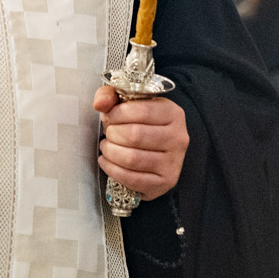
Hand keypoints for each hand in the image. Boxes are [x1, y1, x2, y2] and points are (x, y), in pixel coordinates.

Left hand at [94, 85, 187, 201]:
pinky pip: (133, 179)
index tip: (108, 116)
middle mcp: (178, 137)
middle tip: (108, 134)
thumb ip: (110, 95)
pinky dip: (113, 170)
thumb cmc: (139, 124)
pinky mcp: (165, 181)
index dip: (118, 114)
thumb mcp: (127, 103)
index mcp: (173, 113)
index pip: (142, 111)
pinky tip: (107, 162)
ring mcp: (174, 162)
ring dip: (111, 152)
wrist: (155, 151)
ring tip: (106, 147)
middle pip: (135, 135)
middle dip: (113, 134)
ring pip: (132, 158)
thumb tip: (100, 104)